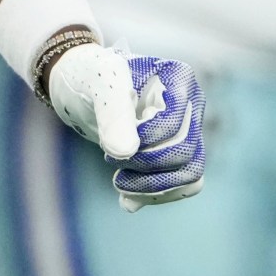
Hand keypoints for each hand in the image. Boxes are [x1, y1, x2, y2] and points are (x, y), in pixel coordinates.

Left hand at [44, 43, 206, 210]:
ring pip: (189, 173)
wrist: (83, 89)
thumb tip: (127, 151)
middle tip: (109, 159)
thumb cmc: (92, 77)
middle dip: (144, 164)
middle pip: (184, 152)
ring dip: (152, 187)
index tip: (110, 143)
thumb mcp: (98, 87)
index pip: (174, 126)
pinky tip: (128, 198)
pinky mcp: (178, 152)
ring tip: (118, 183)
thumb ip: (113, 114)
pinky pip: (183, 184)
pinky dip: (157, 194)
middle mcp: (192, 103)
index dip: (143, 143)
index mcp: (179, 78)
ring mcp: (189, 129)